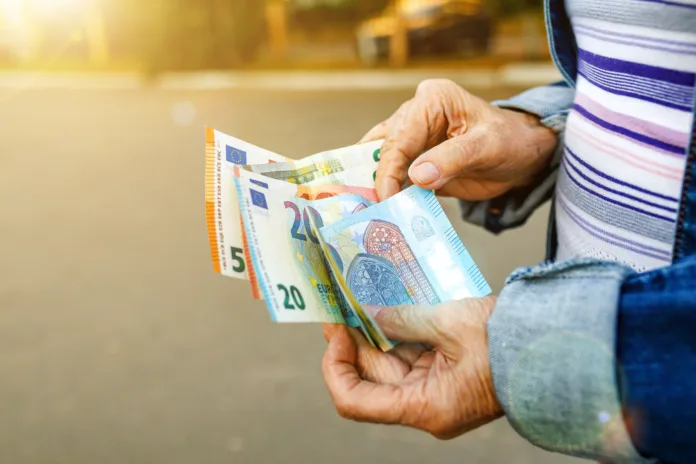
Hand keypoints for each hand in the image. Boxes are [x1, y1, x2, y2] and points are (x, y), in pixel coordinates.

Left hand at [321, 297, 502, 438]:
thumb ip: (403, 318)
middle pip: (370, 374)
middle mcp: (425, 404)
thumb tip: (369, 311)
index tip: (336, 331)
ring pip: (388, 361)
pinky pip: (410, 353)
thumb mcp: (450, 324)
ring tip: (357, 294)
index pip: (355, 402)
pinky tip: (385, 302)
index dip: (335, 367)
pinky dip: (396, 330)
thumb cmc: (508, 342)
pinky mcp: (444, 373)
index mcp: (425, 407)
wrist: (553, 345)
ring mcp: (435, 389)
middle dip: (352, 338)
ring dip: (373, 330)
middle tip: (337, 299)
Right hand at [362, 79, 557, 200]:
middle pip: (385, 148)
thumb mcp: (487, 147)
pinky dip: (389, 192)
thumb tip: (417, 176)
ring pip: (381, 160)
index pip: (400, 136)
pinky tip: (383, 209)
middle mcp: (415, 115)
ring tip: (369, 209)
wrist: (522, 156)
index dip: (389, 168)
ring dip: (375, 184)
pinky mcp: (414, 161)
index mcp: (432, 100)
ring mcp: (413, 138)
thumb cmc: (510, 141)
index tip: (385, 196)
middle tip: (372, 206)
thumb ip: (452, 159)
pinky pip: (394, 176)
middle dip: (377, 178)